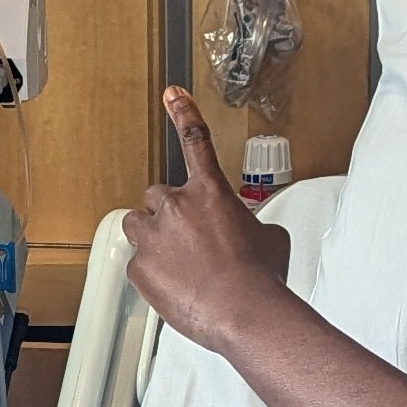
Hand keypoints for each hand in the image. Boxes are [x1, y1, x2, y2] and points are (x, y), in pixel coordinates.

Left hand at [123, 88, 291, 353]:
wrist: (244, 312)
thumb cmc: (260, 278)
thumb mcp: (268, 238)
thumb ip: (249, 225)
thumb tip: (251, 235)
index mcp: (211, 192)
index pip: (196, 141)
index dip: (184, 113)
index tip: (173, 94)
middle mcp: (176, 207)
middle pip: (157, 197)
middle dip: (168, 214)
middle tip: (188, 239)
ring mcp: (153, 237)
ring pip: (138, 226)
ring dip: (152, 237)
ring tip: (177, 263)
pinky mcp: (139, 268)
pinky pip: (137, 264)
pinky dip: (152, 274)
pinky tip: (177, 288)